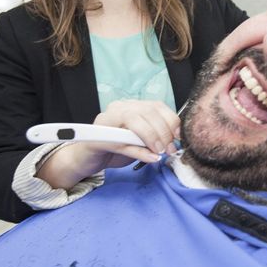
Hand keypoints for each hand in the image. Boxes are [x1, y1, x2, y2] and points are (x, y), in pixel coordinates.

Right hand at [37, 100, 179, 188]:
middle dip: (164, 132)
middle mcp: (119, 107)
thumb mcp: (140, 142)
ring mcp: (106, 120)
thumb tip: (174, 142)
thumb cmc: (115, 149)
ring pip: (135, 121)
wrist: (87, 160)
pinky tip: (151, 158)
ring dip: (152, 138)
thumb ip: (155, 137)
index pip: (156, 106)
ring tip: (161, 152)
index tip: (179, 136)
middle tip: (171, 150)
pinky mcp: (96, 138)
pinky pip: (121, 142)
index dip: (171, 120)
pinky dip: (138, 151)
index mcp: (132, 106)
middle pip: (148, 112)